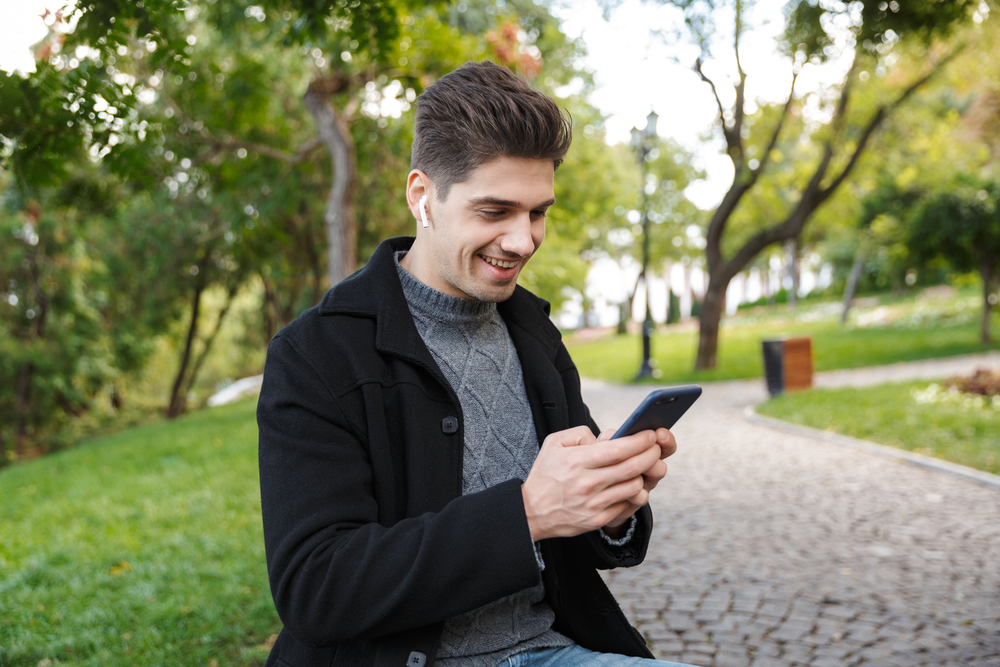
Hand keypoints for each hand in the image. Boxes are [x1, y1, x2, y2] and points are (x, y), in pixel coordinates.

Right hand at [521, 425, 662, 540]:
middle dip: (651, 454)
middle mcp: (587, 483)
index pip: (617, 450)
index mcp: (577, 462)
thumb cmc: (546, 474)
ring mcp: (594, 504)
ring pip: (634, 486)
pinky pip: (627, 503)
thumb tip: (607, 437)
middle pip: (632, 467)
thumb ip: (580, 433)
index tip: (650, 434)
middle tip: (655, 447)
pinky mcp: (598, 519)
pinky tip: (632, 483)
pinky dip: (634, 492)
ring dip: (645, 474)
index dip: (639, 441)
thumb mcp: (554, 444)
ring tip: (645, 465)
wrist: (532, 512)